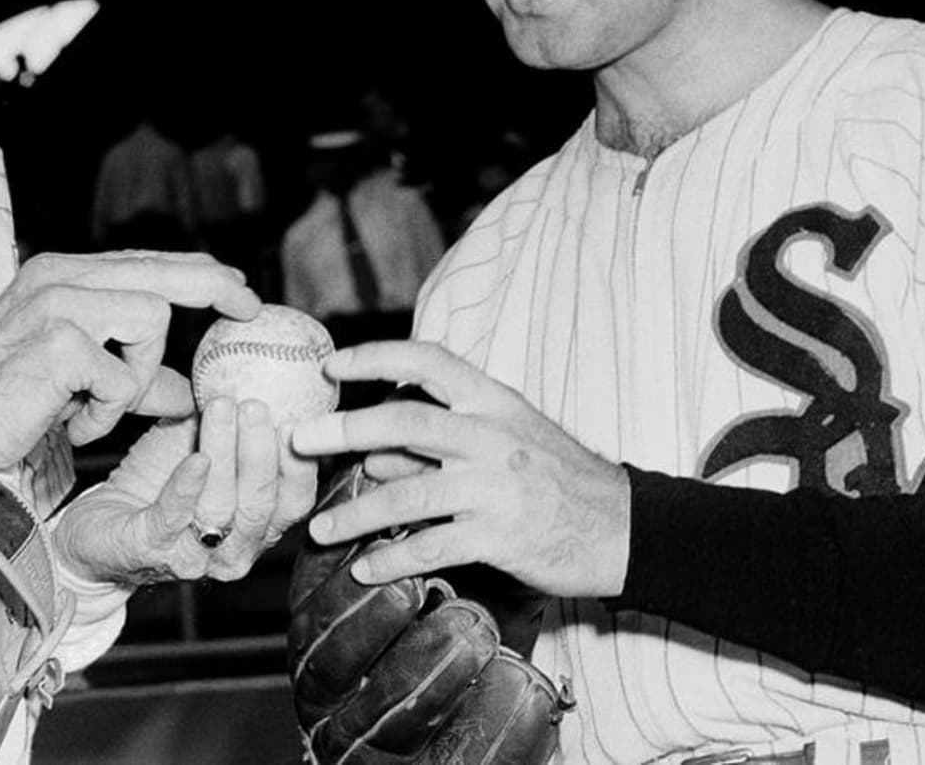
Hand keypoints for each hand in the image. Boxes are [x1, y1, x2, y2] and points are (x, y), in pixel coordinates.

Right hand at [0, 251, 258, 466]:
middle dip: (212, 286)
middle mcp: (60, 277)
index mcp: (62, 275)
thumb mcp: (80, 383)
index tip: (239, 289)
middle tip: (249, 305)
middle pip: (160, 271)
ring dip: (135, 378)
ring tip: (94, 408)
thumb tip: (187, 393)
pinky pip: (124, 376)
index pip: (144, 262)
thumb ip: (133, 379)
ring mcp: (58, 303)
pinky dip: (108, 410)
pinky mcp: (60, 342)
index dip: (196, 274)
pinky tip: (72, 423)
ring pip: (151, 321)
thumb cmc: (8, 402)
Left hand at [51, 397, 320, 585]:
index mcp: (257, 528)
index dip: (300, 465)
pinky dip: (186, 486)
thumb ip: (226, 423)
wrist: (96, 530)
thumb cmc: (156, 488)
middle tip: (254, 406)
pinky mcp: (151, 551)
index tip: (297, 421)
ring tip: (219, 409)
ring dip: (224, 454)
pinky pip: (172, 518)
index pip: (294, 502)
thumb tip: (245, 367)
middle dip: (260, 452)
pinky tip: (195, 458)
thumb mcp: (197, 449)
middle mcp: (235, 552)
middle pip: (260, 503)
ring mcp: (194, 558)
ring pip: (220, 507)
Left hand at [289, 341, 629, 598]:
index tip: (332, 364)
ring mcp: (495, 488)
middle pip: (407, 422)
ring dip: (356, 512)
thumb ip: (444, 437)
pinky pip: (431, 547)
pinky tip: (365, 569)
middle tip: (302, 439)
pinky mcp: (499, 537)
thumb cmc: (557, 477)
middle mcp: (491, 437)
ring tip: (320, 530)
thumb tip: (373, 451)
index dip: (377, 357)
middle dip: (346, 429)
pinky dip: (392, 560)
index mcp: (493, 402)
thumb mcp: (509, 436)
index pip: (430, 362)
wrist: (622, 526)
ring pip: (408, 494)